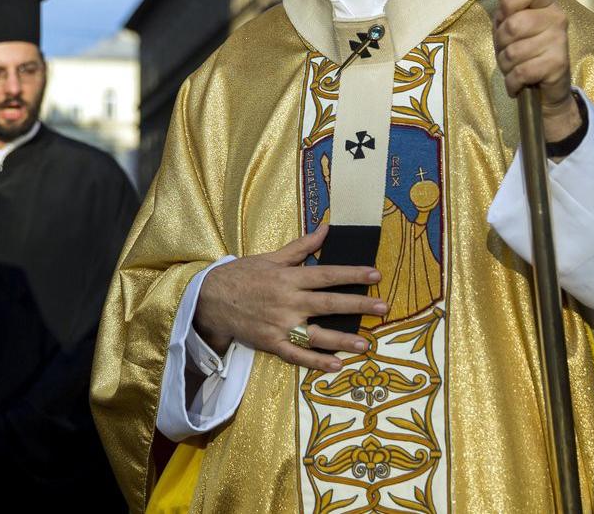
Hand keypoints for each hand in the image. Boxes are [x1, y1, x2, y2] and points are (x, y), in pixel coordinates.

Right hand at [193, 223, 384, 370]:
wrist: (210, 300)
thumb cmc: (242, 275)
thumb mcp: (270, 257)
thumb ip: (301, 247)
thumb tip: (326, 228)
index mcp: (287, 277)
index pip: (326, 275)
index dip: (351, 275)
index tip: (375, 275)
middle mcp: (286, 301)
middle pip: (327, 304)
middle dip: (357, 305)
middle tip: (383, 307)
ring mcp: (279, 325)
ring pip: (316, 334)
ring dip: (342, 340)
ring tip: (365, 344)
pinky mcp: (271, 343)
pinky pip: (296, 355)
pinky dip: (316, 362)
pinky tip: (336, 366)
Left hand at [492, 0, 580, 142]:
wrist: (546, 90)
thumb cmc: (526, 53)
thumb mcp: (511, 27)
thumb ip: (506, 6)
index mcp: (546, 4)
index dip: (509, 2)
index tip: (505, 16)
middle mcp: (557, 18)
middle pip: (513, 25)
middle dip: (500, 43)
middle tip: (507, 51)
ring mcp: (560, 41)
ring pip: (513, 51)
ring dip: (505, 65)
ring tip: (515, 67)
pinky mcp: (559, 64)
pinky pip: (521, 71)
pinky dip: (512, 82)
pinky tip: (519, 82)